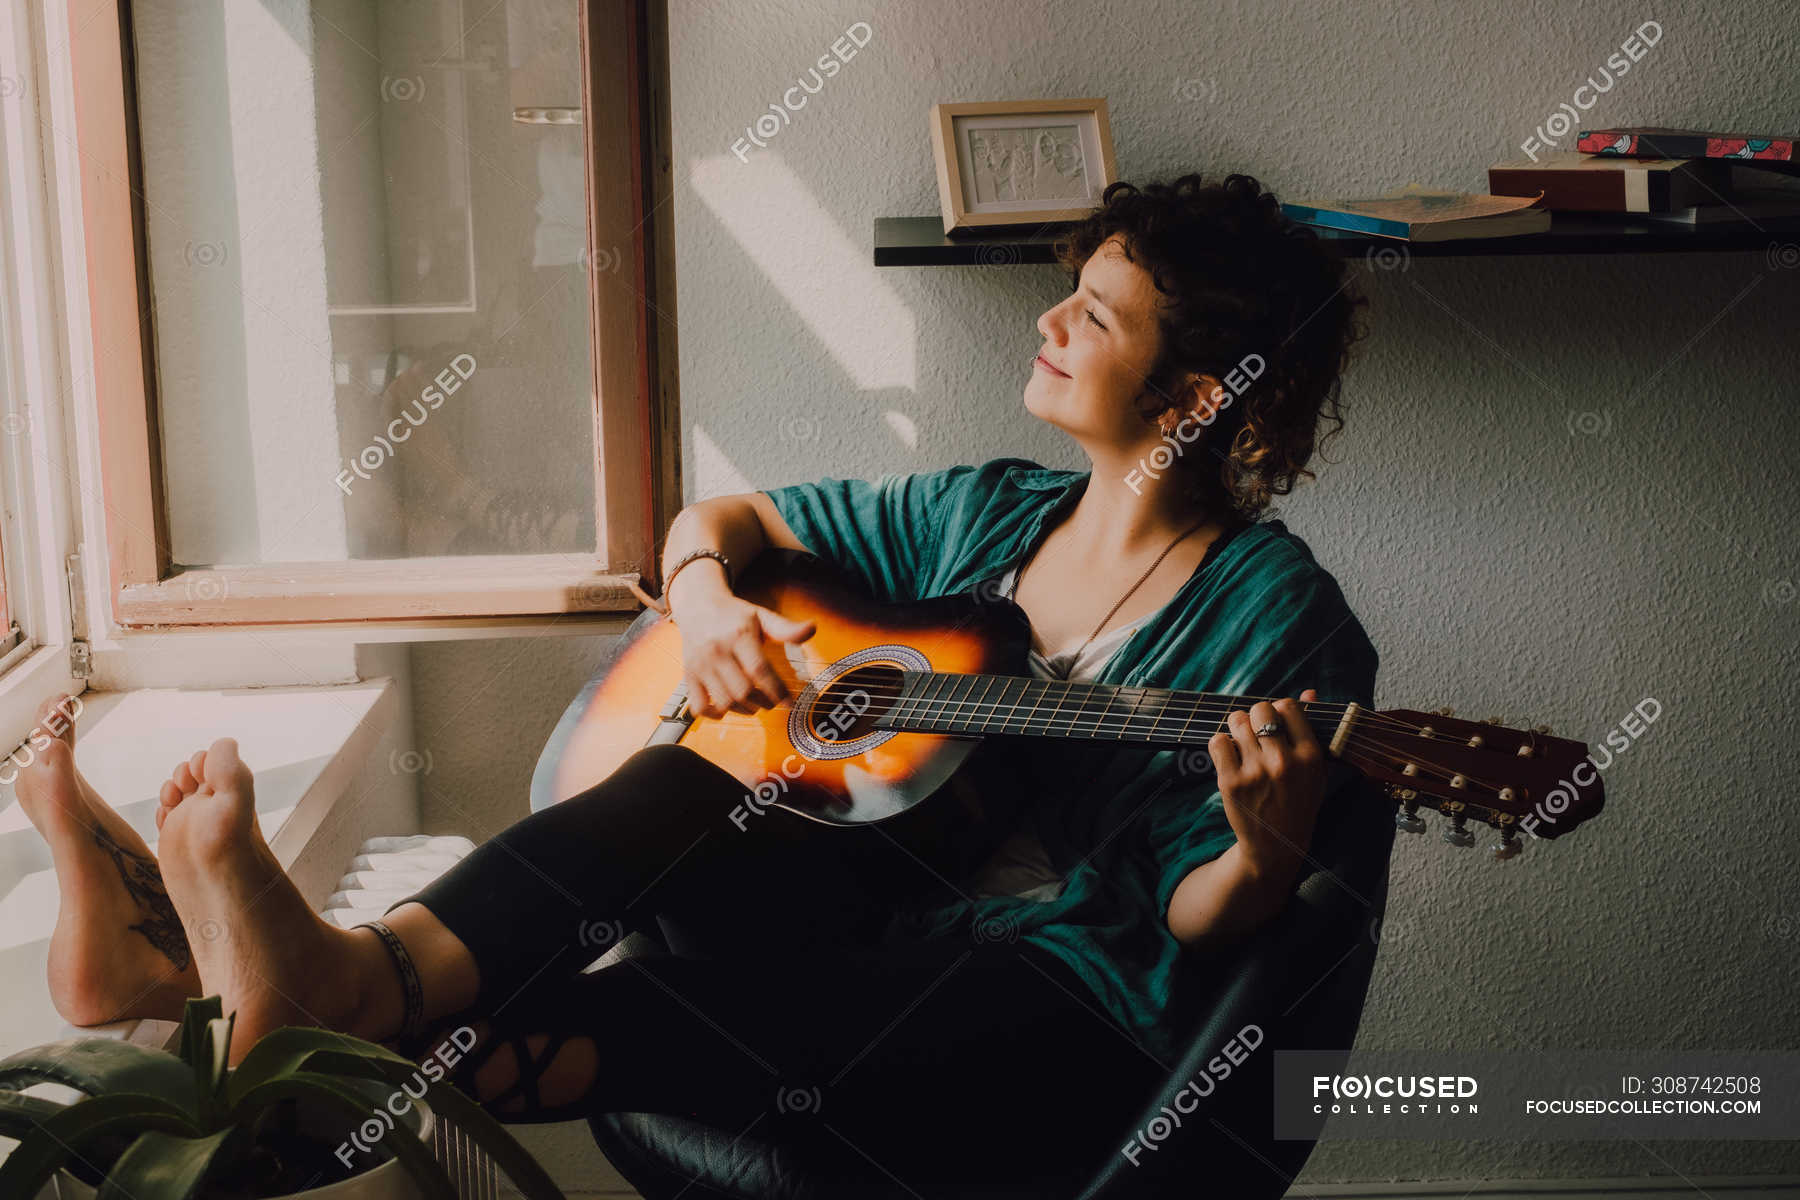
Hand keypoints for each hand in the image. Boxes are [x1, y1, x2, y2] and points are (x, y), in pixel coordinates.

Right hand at [676, 594, 814, 718]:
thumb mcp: (761, 615)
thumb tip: (812, 628)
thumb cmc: (733, 614)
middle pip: (742, 690)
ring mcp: (701, 666)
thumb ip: (786, 628)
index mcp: (738, 636)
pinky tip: (727, 708)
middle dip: (763, 702)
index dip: (776, 690)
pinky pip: (699, 705)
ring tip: (754, 704)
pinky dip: (714, 714)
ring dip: (744, 710)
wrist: (697, 605)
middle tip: (771, 701)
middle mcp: (717, 651)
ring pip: (724, 701)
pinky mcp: (689, 676)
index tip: (789, 701)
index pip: (759, 669)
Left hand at [1207, 688, 1325, 887]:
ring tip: (1244, 747)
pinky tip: (1230, 758)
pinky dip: (1220, 745)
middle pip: (1260, 709)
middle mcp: (1284, 762)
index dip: (1279, 711)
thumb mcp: (1315, 771)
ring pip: (1237, 721)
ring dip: (1237, 729)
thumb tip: (1309, 693)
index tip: (1277, 724)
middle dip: (1256, 717)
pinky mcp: (1230, 782)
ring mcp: (1255, 772)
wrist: (1275, 846)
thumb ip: (1312, 729)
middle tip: (1256, 734)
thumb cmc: (1297, 803)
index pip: (1288, 706)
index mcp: (1310, 756)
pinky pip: (1217, 741)